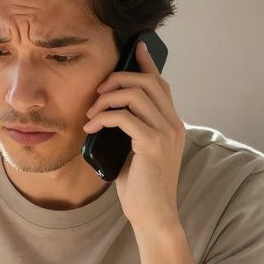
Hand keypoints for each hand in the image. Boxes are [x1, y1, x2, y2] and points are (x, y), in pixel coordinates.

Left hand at [83, 39, 186, 230]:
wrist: (153, 216)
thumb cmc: (141, 187)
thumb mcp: (135, 152)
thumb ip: (131, 130)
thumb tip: (109, 112)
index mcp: (172, 124)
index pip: (161, 83)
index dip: (148, 63)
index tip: (135, 47)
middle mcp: (173, 124)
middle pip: (148, 81)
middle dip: (118, 78)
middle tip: (97, 92)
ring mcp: (165, 133)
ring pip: (136, 94)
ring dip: (107, 98)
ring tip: (91, 113)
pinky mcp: (152, 144)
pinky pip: (124, 117)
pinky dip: (103, 117)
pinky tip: (90, 127)